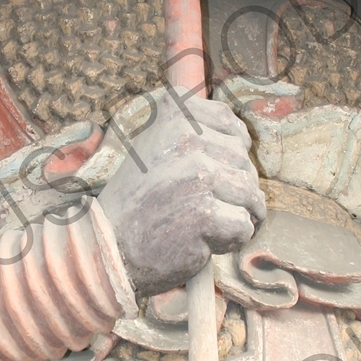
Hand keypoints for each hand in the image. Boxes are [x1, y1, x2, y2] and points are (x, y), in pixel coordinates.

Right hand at [97, 89, 265, 297]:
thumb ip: (191, 129)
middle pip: (245, 163)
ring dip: (234, 216)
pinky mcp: (204, 213)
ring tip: (200, 224)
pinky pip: (244, 226)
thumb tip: (234, 121)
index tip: (201, 174)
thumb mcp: (155, 145)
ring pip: (250, 195)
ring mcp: (197, 175)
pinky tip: (199, 240)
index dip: (228, 155)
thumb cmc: (139, 200)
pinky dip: (229, 241)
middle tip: (194, 206)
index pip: (232, 126)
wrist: (109, 246)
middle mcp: (187, 138)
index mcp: (175, 114)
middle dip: (232, 191)